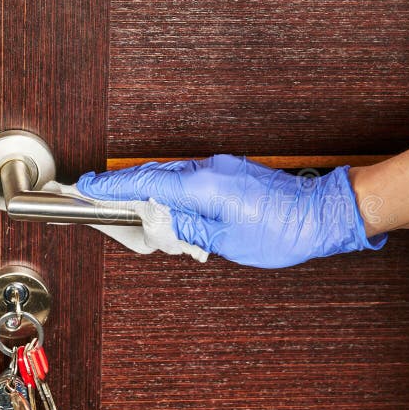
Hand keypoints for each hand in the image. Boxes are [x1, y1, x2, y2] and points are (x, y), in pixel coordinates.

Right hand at [77, 155, 385, 267]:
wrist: (321, 214)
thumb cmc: (282, 230)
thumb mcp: (227, 241)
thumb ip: (189, 230)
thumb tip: (162, 224)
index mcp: (204, 186)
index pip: (146, 184)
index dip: (112, 186)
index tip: (87, 186)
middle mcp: (210, 169)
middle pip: (155, 176)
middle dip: (126, 189)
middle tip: (100, 199)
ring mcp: (222, 168)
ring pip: (173, 178)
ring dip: (151, 192)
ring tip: (135, 212)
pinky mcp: (232, 172)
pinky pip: (192, 179)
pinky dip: (174, 191)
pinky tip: (171, 207)